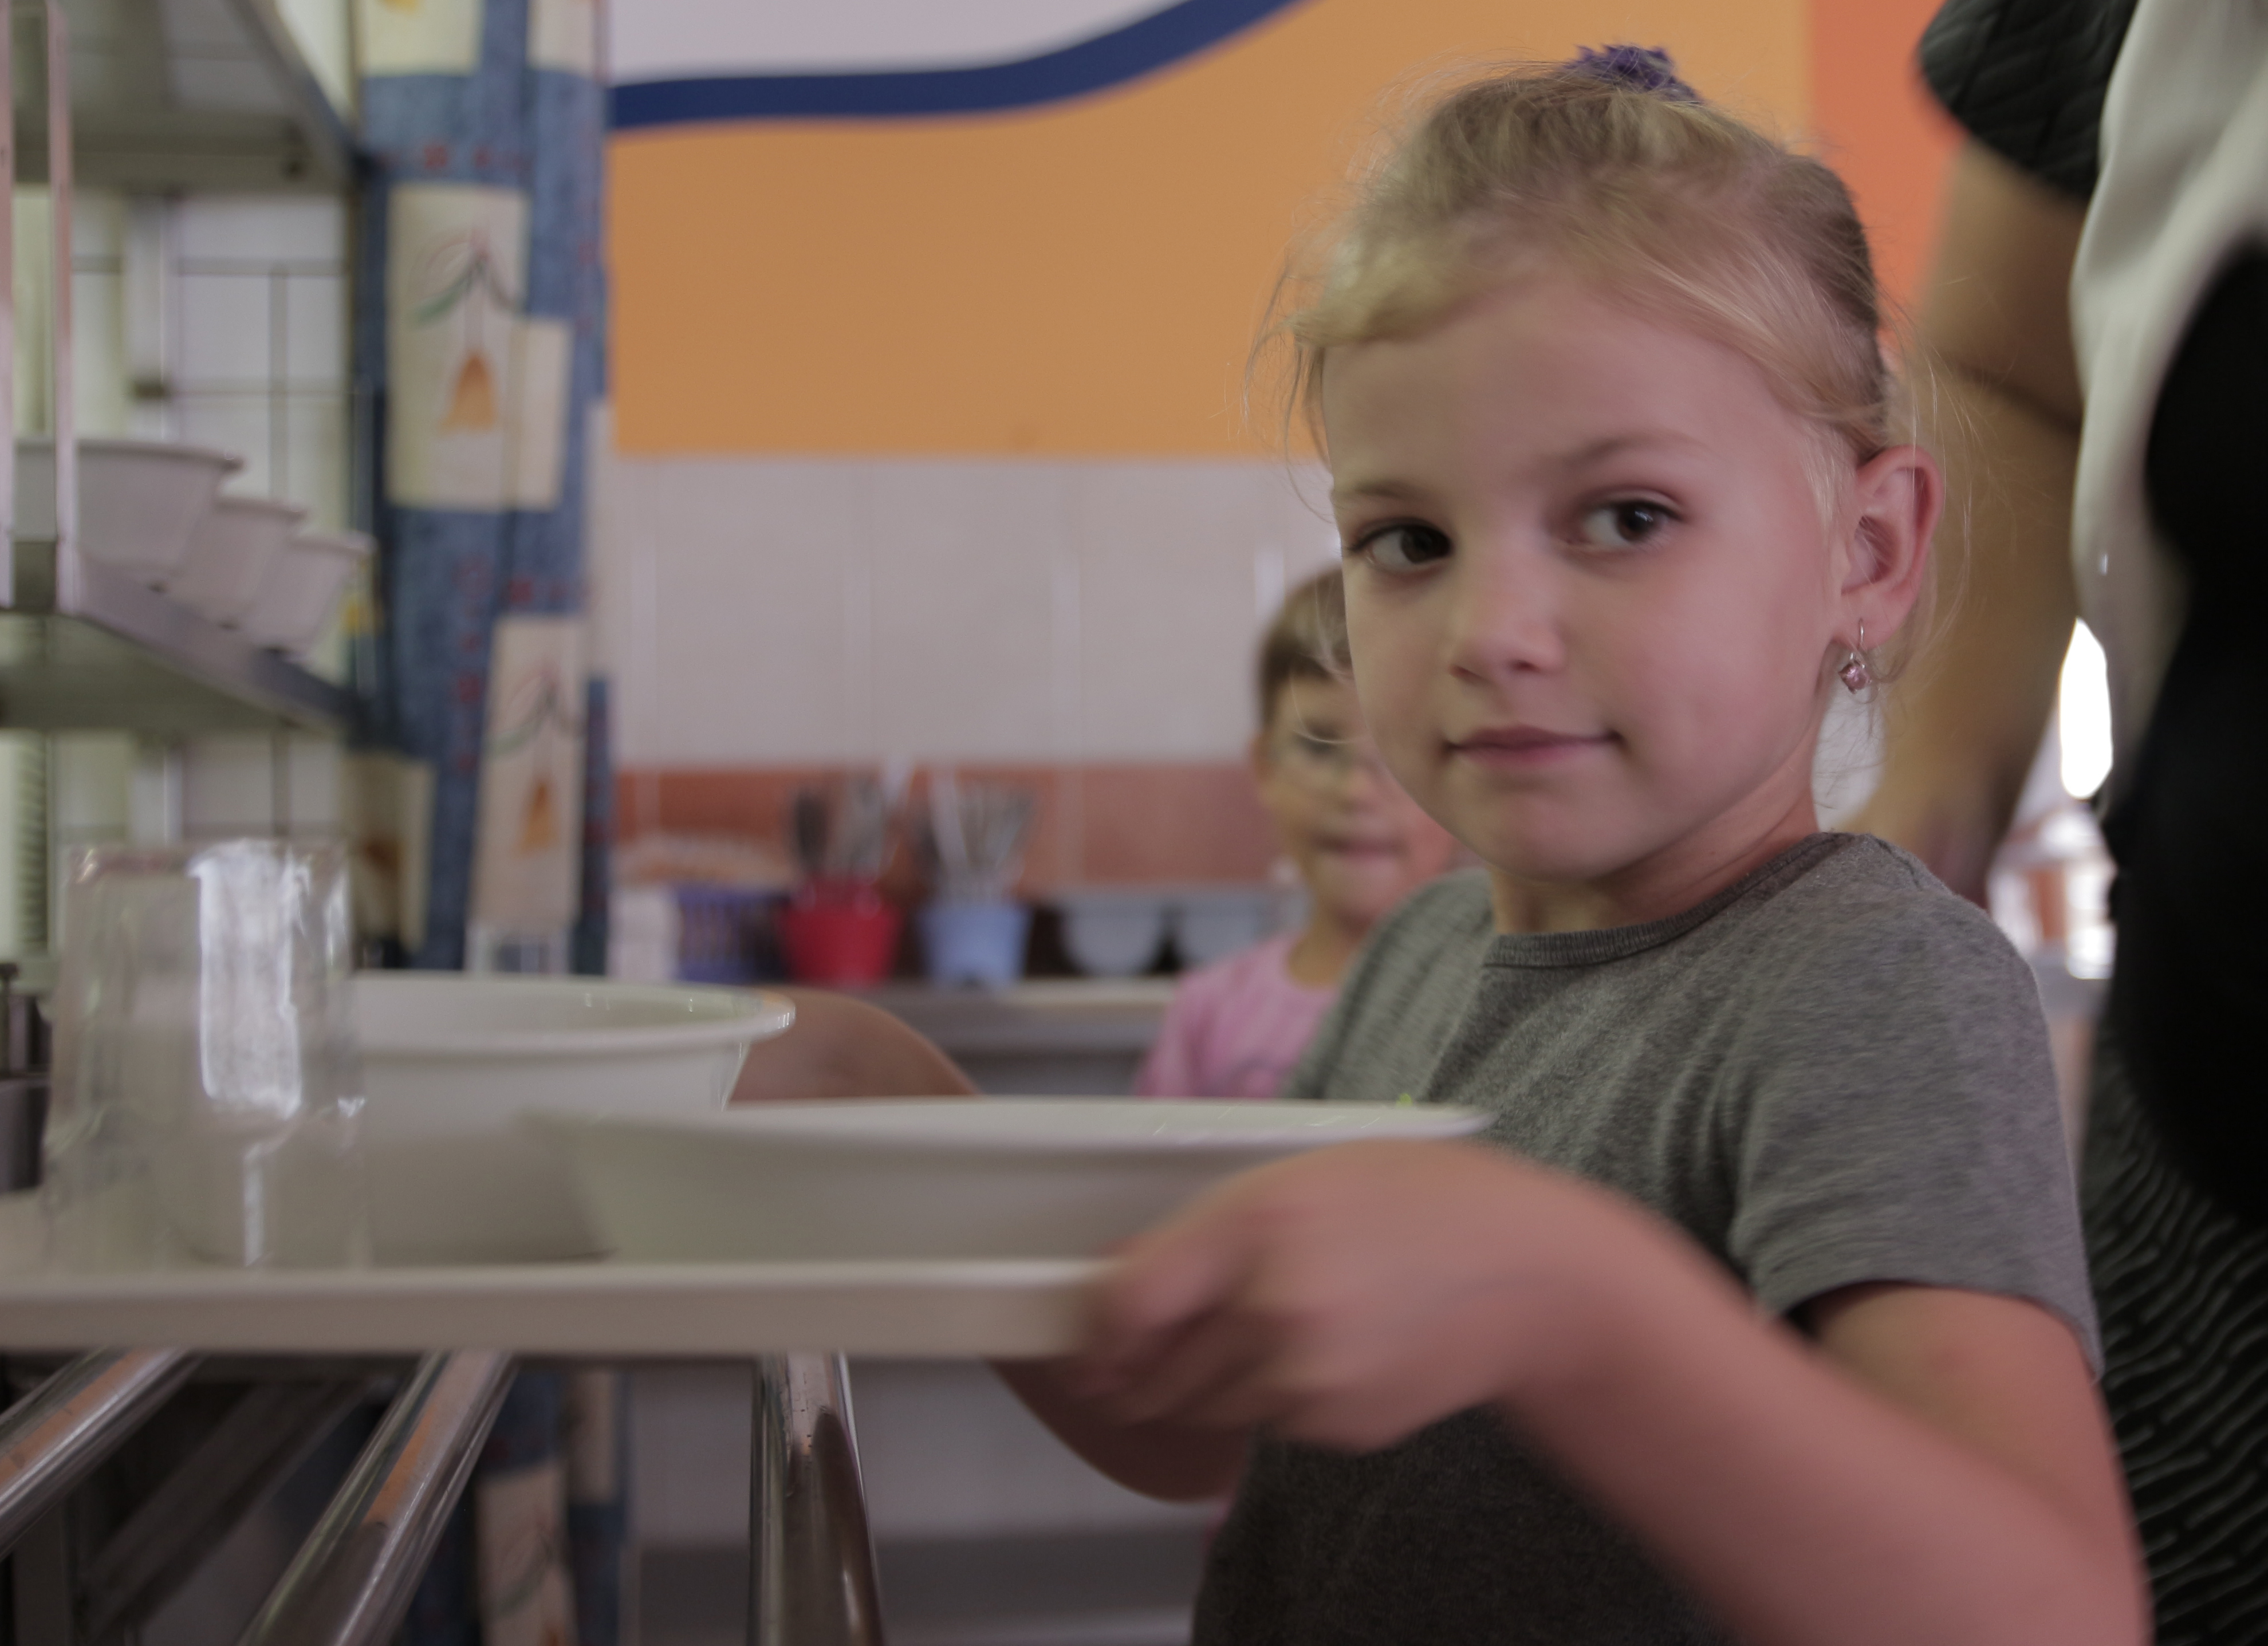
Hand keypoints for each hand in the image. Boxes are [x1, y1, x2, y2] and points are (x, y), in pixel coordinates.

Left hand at [1071, 1139, 1676, 1451]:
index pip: (1130, 1300)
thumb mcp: (1309, 1173)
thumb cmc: (1427, 1201)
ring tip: (1249, 1342)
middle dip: (1135, 1373)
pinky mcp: (1340, 1425)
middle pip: (1156, 1372)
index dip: (1097, 1328)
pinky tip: (1323, 1354)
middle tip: (1128, 1362)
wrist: (1538, 1277)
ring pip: (1208, 1406)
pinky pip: (1272, 1423)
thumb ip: (1216, 1226)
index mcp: (1259, 1221)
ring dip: (1203, 1388)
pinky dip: (1274, 1400)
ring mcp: (1309, 1377)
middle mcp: (1275, 1305)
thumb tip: (1127, 1275)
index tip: (1089, 1336)